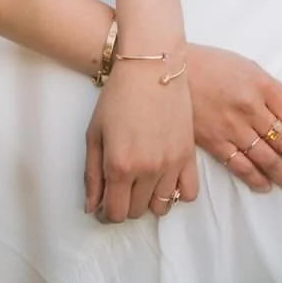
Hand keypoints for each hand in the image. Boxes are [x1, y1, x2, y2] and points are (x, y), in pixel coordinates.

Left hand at [84, 39, 197, 223]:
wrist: (151, 69)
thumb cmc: (117, 98)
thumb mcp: (94, 134)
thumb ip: (92, 174)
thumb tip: (93, 207)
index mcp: (120, 166)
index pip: (115, 213)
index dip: (106, 214)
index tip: (103, 206)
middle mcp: (147, 171)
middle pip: (137, 212)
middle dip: (124, 205)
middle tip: (119, 188)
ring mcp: (171, 165)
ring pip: (162, 206)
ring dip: (148, 201)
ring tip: (140, 183)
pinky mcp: (189, 157)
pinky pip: (188, 194)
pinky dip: (175, 193)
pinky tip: (163, 179)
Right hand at [183, 42, 281, 195]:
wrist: (171, 70)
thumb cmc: (213, 65)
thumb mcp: (250, 68)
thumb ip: (277, 91)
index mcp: (263, 87)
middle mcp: (251, 109)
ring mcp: (232, 127)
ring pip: (268, 159)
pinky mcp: (213, 141)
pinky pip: (240, 165)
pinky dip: (256, 178)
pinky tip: (267, 186)